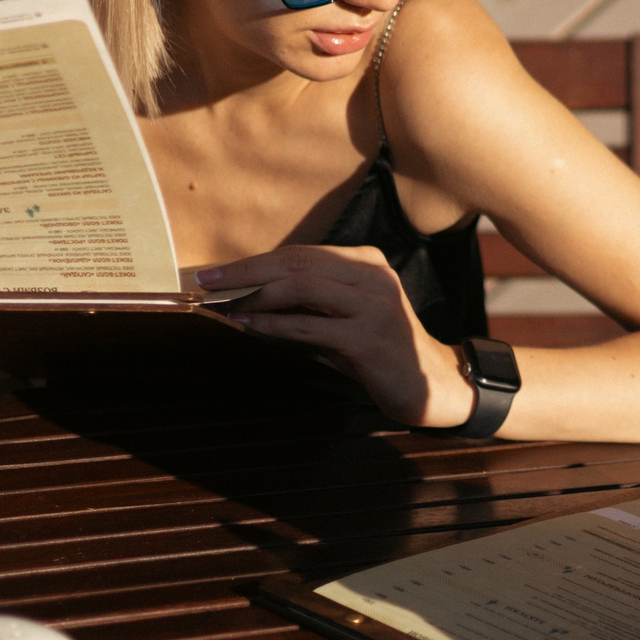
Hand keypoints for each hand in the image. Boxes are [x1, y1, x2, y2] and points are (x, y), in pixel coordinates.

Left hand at [205, 247, 474, 427]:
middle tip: (206, 281)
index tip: (216, 272)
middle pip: (297, 263)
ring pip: (303, 287)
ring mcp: (374, 305)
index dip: (254, 261)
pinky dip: (274, 325)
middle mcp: (373, 276)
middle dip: (245, 271)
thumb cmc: (381, 353)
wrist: (433, 385)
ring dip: (255, 295)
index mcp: (367, 263)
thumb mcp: (345, 319)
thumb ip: (309, 305)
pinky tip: (250, 326)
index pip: (300, 254)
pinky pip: (311, 326)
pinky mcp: (370, 338)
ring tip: (224, 304)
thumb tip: (248, 299)